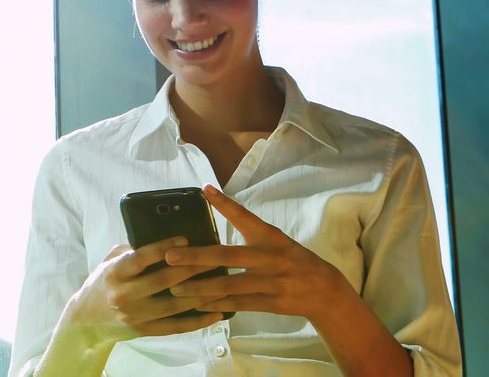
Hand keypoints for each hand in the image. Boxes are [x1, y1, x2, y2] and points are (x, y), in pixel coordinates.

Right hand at [60, 236, 226, 347]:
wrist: (87, 320)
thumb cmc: (104, 283)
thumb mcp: (110, 261)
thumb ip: (132, 250)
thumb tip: (163, 239)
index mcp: (114, 273)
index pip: (141, 258)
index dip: (163, 248)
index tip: (184, 240)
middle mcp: (124, 295)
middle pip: (163, 280)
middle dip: (190, 268)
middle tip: (213, 258)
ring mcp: (135, 315)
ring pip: (175, 305)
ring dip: (201, 295)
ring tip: (222, 284)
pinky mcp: (145, 331)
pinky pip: (176, 327)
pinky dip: (198, 321)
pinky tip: (216, 313)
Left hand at [163, 184, 352, 322]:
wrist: (325, 290)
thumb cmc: (292, 259)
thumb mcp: (275, 239)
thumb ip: (249, 229)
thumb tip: (215, 213)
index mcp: (270, 237)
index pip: (244, 216)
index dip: (224, 203)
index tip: (204, 189)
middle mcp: (270, 257)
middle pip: (227, 256)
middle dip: (196, 257)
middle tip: (170, 257)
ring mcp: (271, 282)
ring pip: (229, 285)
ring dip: (199, 288)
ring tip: (174, 288)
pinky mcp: (271, 303)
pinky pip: (238, 304)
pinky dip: (215, 306)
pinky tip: (197, 305)